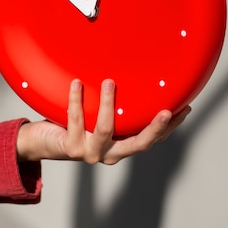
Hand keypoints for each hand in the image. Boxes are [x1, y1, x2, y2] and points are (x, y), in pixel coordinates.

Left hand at [17, 79, 190, 164]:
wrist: (43, 142)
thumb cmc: (76, 125)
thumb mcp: (99, 117)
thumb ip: (117, 107)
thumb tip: (132, 73)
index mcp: (121, 147)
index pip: (152, 139)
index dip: (170, 127)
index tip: (185, 108)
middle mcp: (110, 154)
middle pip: (139, 143)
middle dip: (155, 128)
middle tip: (167, 110)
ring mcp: (91, 153)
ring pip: (105, 129)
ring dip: (108, 105)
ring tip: (110, 82)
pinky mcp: (71, 148)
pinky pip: (76, 120)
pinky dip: (76, 100)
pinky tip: (77, 84)